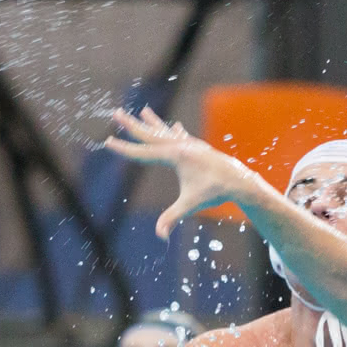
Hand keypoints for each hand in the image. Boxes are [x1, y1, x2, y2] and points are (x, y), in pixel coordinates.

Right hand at [104, 107, 251, 238]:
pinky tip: (174, 125)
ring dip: (153, 122)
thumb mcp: (190, 204)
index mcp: (175, 156)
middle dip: (132, 125)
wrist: (239, 181)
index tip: (107, 142)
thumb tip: (160, 236)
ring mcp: (190, 144)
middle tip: (116, 113)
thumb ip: (172, 218)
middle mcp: (180, 145)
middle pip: (150, 134)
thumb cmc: (214, 192)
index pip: (142, 153)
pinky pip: (182, 136)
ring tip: (143, 110)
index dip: (123, 149)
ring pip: (166, 131)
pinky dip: (174, 131)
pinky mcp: (198, 148)